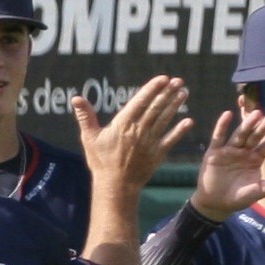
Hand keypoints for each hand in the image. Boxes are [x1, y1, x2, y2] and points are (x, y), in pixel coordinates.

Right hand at [73, 75, 192, 193]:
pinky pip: (171, 139)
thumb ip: (85, 116)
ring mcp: (150, 142)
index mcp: (123, 124)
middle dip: (167, 93)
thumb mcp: (89, 137)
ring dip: (175, 105)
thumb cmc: (101, 161)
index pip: (140, 102)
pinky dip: (180, 130)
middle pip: (156, 107)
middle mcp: (138, 130)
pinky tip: (189, 121)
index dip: (152, 89)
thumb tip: (76, 98)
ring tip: (183, 93)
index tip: (163, 78)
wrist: (115, 185)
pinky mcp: (158, 153)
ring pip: (165, 119)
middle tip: (178, 81)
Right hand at [189, 107, 264, 222]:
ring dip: (247, 124)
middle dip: (263, 128)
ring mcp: (229, 151)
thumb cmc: (238, 198)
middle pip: (255, 137)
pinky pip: (218, 137)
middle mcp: (243, 152)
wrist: (216, 204)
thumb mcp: (260, 190)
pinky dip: (221, 126)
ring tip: (256, 114)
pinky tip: (227, 114)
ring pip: (239, 135)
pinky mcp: (214, 152)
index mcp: (255, 159)